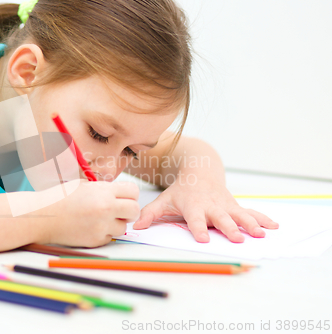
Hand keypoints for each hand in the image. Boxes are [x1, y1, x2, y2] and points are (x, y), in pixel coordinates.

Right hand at [43, 180, 139, 246]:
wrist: (42, 216)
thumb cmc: (60, 198)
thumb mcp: (84, 186)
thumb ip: (105, 190)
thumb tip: (122, 196)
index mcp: (103, 191)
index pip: (134, 191)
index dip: (130, 195)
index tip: (124, 198)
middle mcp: (106, 208)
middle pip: (135, 211)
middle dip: (129, 212)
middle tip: (119, 212)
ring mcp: (101, 226)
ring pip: (123, 228)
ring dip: (115, 225)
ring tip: (97, 219)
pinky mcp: (96, 240)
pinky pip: (109, 238)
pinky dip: (102, 234)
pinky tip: (88, 227)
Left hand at [132, 179, 278, 242]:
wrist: (200, 169)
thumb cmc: (181, 190)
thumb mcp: (165, 199)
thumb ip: (151, 213)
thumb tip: (135, 226)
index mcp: (193, 205)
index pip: (195, 219)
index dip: (198, 228)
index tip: (203, 238)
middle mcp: (211, 206)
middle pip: (220, 218)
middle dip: (229, 228)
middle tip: (237, 238)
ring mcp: (225, 205)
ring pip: (239, 214)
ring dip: (250, 224)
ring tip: (260, 234)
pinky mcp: (234, 205)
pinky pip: (250, 212)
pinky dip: (262, 218)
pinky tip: (274, 226)